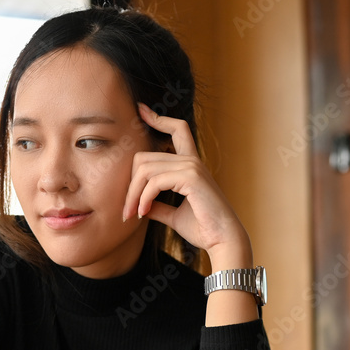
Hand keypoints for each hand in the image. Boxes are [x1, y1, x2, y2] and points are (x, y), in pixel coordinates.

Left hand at [123, 103, 252, 267]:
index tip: (141, 109)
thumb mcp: (174, 214)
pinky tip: (143, 213)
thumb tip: (141, 205)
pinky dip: (144, 198)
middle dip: (130, 185)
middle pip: (145, 157)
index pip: (177, 129)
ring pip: (145, 170)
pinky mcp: (191, 177)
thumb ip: (158, 206)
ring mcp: (192, 166)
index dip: (158, 118)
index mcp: (190, 164)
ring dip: (133, 194)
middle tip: (127, 210)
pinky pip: (154, 181)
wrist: (222, 240)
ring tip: (133, 214)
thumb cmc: (202, 228)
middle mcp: (191, 161)